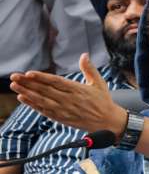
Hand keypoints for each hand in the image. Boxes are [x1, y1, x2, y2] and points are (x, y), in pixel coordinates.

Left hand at [10, 53, 126, 135]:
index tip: (29, 73)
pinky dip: (33, 105)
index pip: (56, 82)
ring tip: (14, 86)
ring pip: (42, 101)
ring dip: (27, 93)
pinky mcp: (62, 118)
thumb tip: (84, 55)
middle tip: (14, 76)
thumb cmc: (103, 100)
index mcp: (78, 89)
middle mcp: (69, 100)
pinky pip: (44, 111)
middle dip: (28, 83)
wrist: (107, 121)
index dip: (42, 78)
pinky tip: (23, 98)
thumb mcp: (99, 82)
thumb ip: (89, 69)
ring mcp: (64, 110)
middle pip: (45, 90)